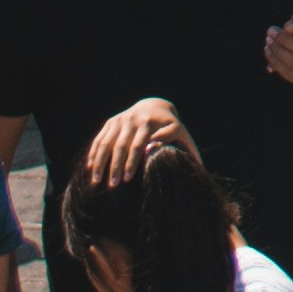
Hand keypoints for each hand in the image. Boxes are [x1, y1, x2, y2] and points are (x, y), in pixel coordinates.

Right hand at [77, 100, 205, 207]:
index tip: (138, 172)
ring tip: (98, 182)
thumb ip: (190, 154)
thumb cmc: (171, 131)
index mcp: (165, 123)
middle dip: (123, 164)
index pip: (158, 138)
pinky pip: (101, 139)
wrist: (155, 107)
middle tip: (116, 185)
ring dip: (104, 162)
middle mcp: (144, 119)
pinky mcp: (113, 121)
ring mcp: (126, 119)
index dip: (147, 154)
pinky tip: (91, 170)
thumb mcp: (182, 138)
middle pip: (132, 143)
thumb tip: (201, 172)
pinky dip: (95, 154)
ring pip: (112, 142)